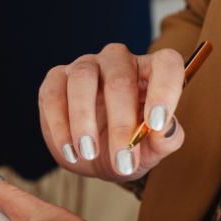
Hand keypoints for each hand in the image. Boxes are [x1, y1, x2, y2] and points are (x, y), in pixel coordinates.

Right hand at [38, 43, 186, 181]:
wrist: (94, 157)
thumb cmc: (129, 146)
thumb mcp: (152, 150)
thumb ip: (165, 139)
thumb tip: (163, 129)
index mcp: (151, 71)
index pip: (166, 63)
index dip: (164, 89)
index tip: (156, 124)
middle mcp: (118, 61)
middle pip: (120, 78)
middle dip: (120, 124)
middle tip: (122, 160)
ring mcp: (84, 66)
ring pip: (82, 79)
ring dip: (84, 120)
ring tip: (89, 153)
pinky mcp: (55, 80)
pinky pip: (54, 96)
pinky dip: (60, 127)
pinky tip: (70, 151)